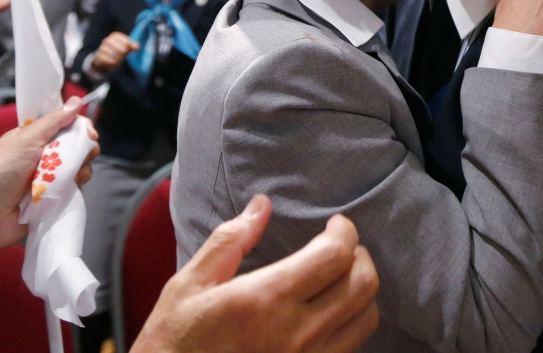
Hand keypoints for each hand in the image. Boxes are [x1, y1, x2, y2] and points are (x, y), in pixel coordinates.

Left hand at [0, 99, 99, 260]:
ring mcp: (52, 178)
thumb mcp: (24, 140)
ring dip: (80, 171)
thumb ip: (52, 122)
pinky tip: (66, 191)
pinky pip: (77, 188)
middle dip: (85, 150)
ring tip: (67, 179)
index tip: (89, 134)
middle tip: (78, 158)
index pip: (67, 126)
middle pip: (79, 146)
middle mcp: (45, 156)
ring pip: (81, 167)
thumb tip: (75, 101)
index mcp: (35, 139)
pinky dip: (76, 188)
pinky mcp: (56, 197)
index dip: (81, 128)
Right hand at [92, 32, 139, 72]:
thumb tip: (137, 46)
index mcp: (114, 37)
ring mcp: (101, 49)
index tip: (129, 45)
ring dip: (114, 55)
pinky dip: (109, 61)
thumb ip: (131, 47)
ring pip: (105, 50)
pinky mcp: (98, 57)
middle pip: (109, 41)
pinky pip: (102, 58)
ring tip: (120, 59)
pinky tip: (114, 63)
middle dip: (118, 46)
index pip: (116, 36)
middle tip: (124, 52)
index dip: (123, 40)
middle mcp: (106, 41)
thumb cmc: (118, 52)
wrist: (105, 60)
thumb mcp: (126, 49)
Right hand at [132, 197, 379, 352]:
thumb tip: (261, 205)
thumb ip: (230, 241)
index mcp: (266, 300)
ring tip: (339, 277)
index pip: (335, 256)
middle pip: (363, 284)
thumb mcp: (189, 285)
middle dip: (359, 255)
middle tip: (340, 246)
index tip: (335, 224)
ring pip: (366, 318)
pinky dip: (352, 322)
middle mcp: (296, 333)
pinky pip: (352, 346)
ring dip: (361, 290)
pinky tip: (330, 311)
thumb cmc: (175, 341)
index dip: (344, 231)